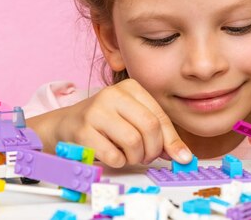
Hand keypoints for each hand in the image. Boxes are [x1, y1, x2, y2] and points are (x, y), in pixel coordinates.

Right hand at [44, 78, 192, 167]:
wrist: (67, 124)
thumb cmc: (106, 123)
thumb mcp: (133, 119)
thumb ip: (159, 134)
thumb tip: (184, 156)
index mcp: (130, 87)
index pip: (160, 117)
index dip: (171, 141)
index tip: (180, 158)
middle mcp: (113, 94)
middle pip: (149, 128)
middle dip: (152, 150)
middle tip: (145, 157)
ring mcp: (96, 111)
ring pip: (133, 142)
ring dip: (135, 157)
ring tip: (128, 155)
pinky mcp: (83, 130)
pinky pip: (114, 155)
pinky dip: (118, 162)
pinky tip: (112, 155)